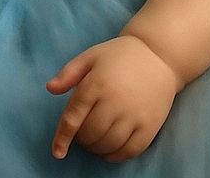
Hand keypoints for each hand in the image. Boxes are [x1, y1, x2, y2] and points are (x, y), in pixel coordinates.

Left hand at [47, 34, 178, 162]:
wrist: (158, 54)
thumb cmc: (120, 55)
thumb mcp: (91, 56)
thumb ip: (69, 73)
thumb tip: (50, 89)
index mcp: (96, 83)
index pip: (73, 117)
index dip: (62, 137)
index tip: (57, 151)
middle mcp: (114, 101)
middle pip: (90, 134)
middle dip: (81, 139)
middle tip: (83, 132)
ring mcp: (134, 115)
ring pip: (107, 145)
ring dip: (96, 148)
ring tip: (95, 140)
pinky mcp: (149, 126)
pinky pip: (128, 151)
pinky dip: (115, 155)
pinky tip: (110, 149)